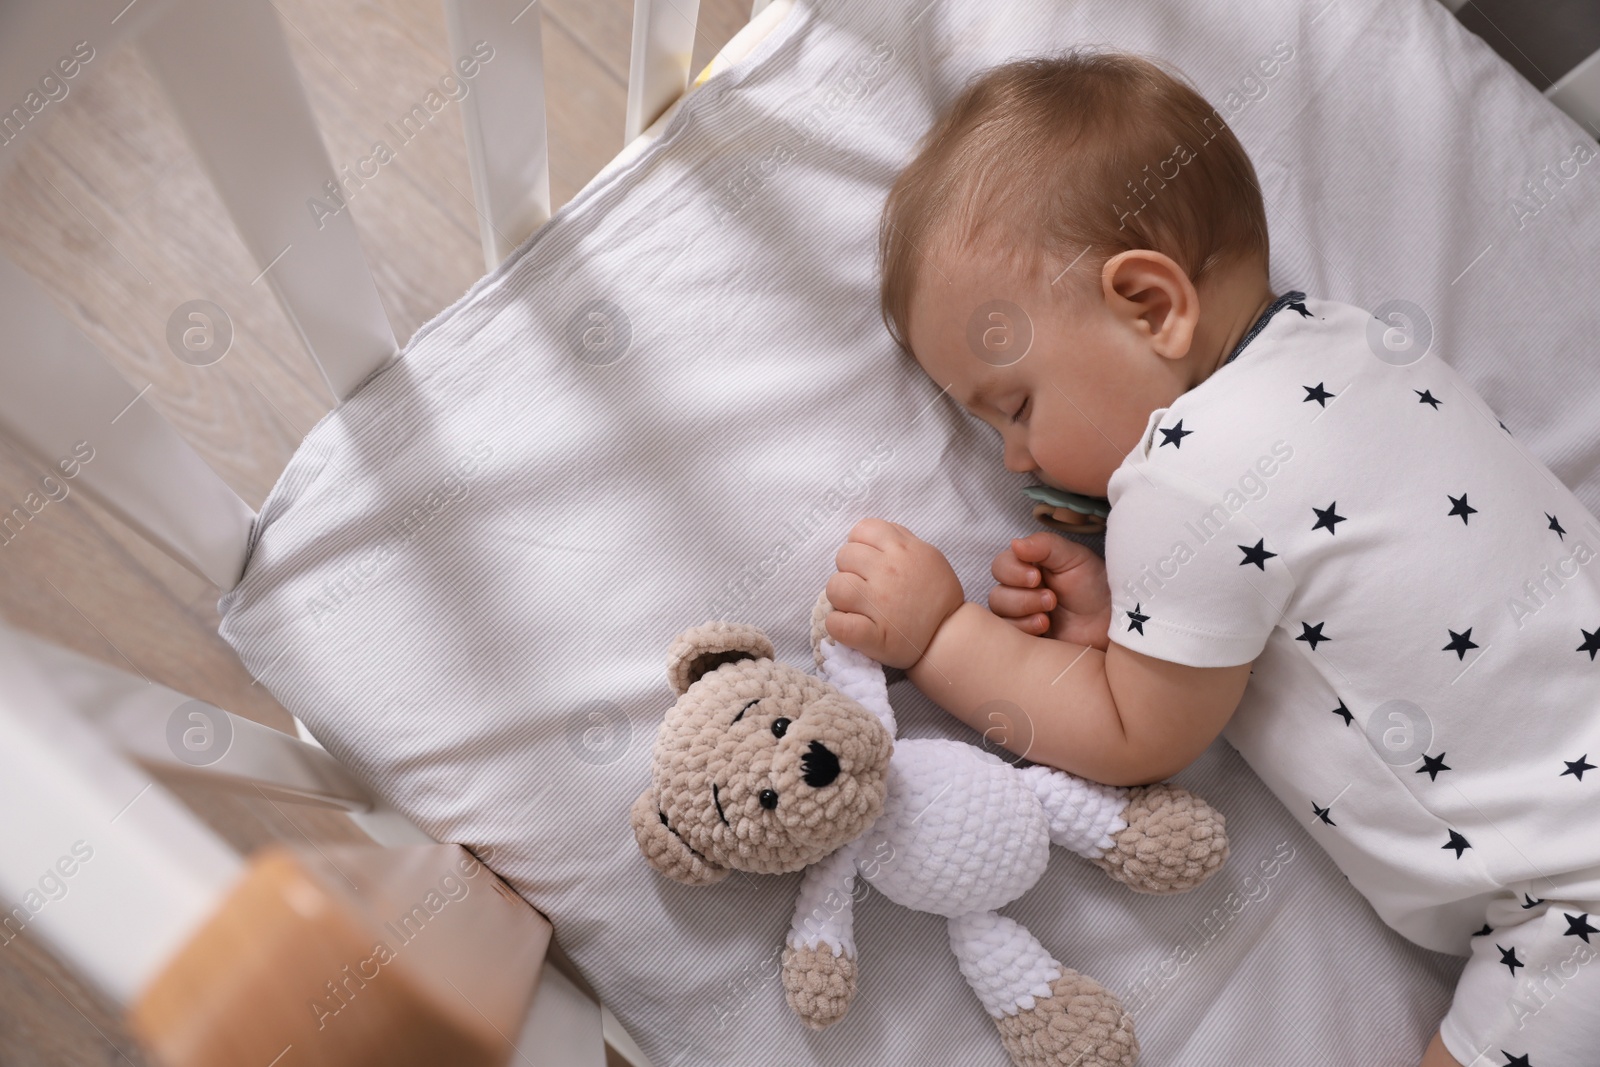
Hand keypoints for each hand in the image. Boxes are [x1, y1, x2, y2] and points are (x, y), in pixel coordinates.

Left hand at [825, 518, 964, 669]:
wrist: (950, 634)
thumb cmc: (938, 595)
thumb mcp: (928, 555)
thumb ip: (902, 539)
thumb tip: (874, 533)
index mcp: (902, 550)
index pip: (862, 529)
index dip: (860, 543)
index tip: (868, 560)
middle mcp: (888, 572)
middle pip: (844, 555)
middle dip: (849, 568)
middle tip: (863, 584)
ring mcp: (879, 603)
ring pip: (835, 586)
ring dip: (840, 595)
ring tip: (855, 604)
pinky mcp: (873, 635)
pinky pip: (837, 624)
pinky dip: (836, 625)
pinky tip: (848, 624)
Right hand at [988, 530, 1111, 649]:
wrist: (1112, 623)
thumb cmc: (1095, 586)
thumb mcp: (1074, 558)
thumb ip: (1044, 545)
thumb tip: (1014, 543)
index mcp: (1028, 567)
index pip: (1001, 566)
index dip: (1012, 572)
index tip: (1037, 577)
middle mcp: (1020, 591)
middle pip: (996, 593)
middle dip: (1022, 598)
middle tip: (1051, 599)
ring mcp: (1021, 617)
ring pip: (999, 615)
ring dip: (1023, 613)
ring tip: (1048, 618)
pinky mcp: (1025, 639)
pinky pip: (1007, 637)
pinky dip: (1024, 630)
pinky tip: (1045, 628)